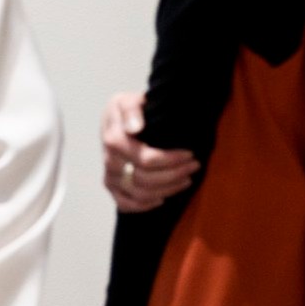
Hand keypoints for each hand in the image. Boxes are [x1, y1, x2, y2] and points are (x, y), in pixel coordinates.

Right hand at [102, 91, 198, 211]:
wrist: (114, 118)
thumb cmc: (125, 110)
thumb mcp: (127, 99)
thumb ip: (132, 110)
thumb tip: (135, 128)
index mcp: (114, 141)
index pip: (146, 160)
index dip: (171, 161)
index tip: (190, 154)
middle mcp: (110, 162)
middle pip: (145, 180)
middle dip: (174, 175)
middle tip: (194, 166)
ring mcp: (110, 177)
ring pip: (140, 195)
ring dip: (167, 190)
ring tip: (186, 180)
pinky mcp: (112, 187)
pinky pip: (125, 205)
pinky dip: (144, 206)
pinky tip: (162, 198)